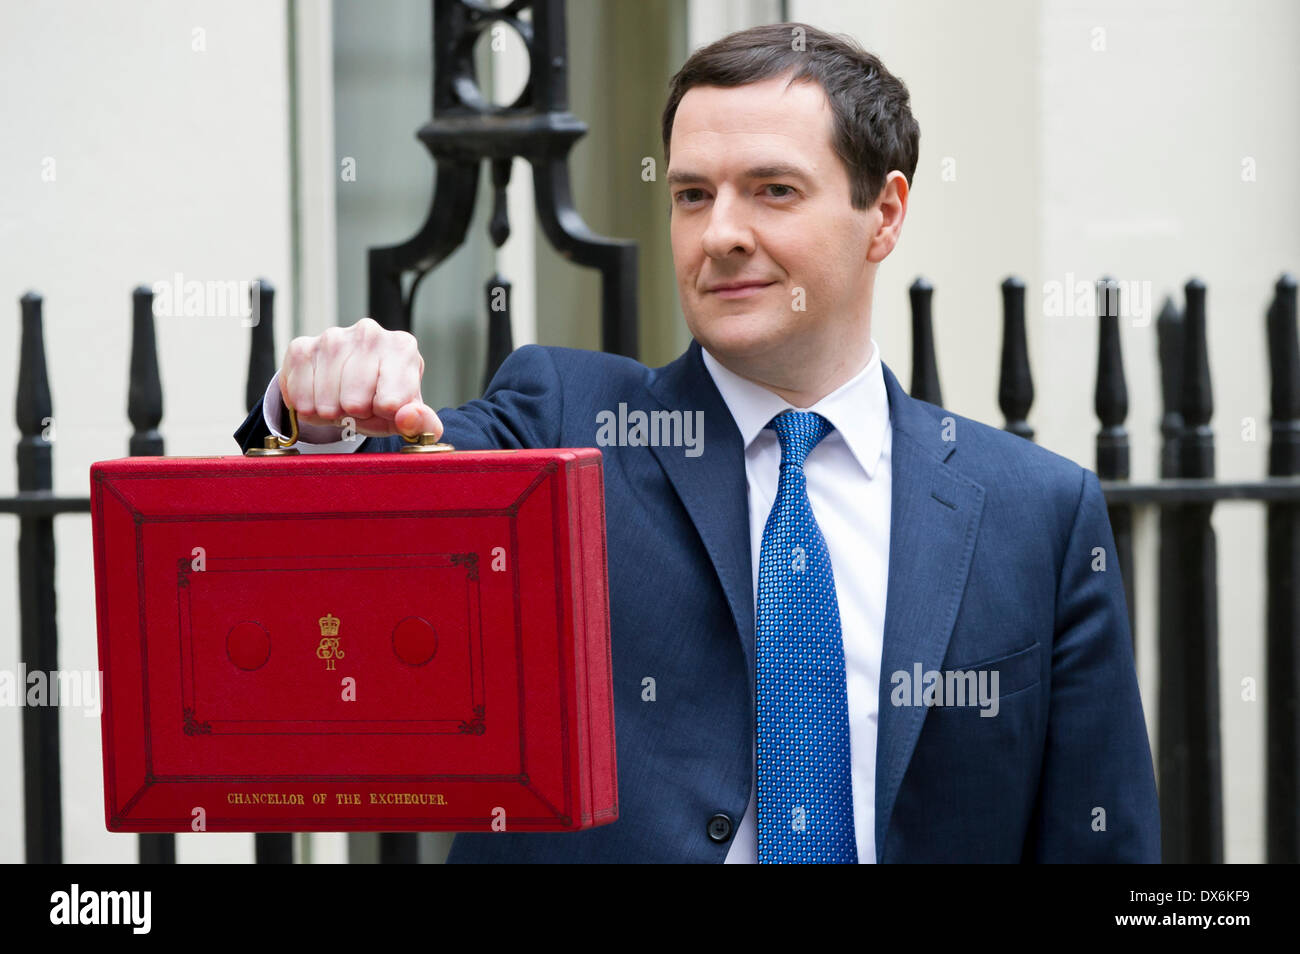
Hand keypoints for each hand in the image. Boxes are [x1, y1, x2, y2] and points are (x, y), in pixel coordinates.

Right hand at [279, 317, 442, 439]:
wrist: (349, 384)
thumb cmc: (384, 398)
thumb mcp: (408, 417)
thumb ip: (422, 424)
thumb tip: (407, 417)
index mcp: (402, 348)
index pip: (390, 403)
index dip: (382, 415)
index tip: (383, 406)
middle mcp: (370, 333)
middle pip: (355, 402)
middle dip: (356, 416)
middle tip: (359, 407)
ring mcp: (333, 336)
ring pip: (327, 401)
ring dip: (331, 414)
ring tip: (340, 403)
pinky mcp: (302, 347)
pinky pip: (299, 394)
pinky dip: (307, 407)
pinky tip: (319, 398)